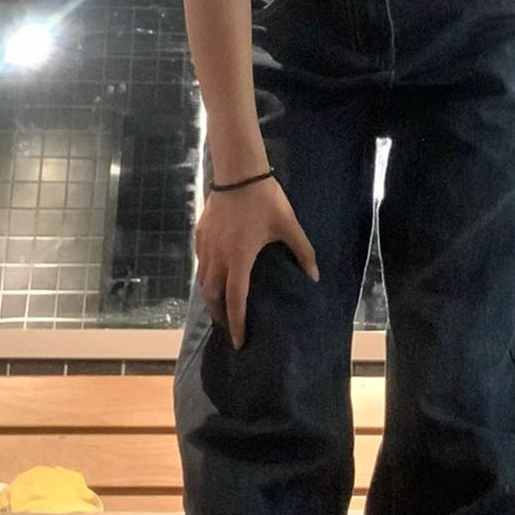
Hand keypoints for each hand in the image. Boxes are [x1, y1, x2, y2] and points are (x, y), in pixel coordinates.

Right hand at [194, 173, 319, 350]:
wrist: (238, 172)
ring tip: (220, 305)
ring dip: (211, 296)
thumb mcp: (288, 226)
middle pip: (212, 296)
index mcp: (239, 259)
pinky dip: (206, 275)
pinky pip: (200, 262)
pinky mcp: (200, 234)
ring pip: (203, 280)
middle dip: (218, 314)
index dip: (236, 323)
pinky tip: (216, 276)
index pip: (236, 300)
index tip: (238, 342)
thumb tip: (314, 276)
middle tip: (228, 326)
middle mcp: (218, 257)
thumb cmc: (265, 200)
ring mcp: (206, 246)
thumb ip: (303, 252)